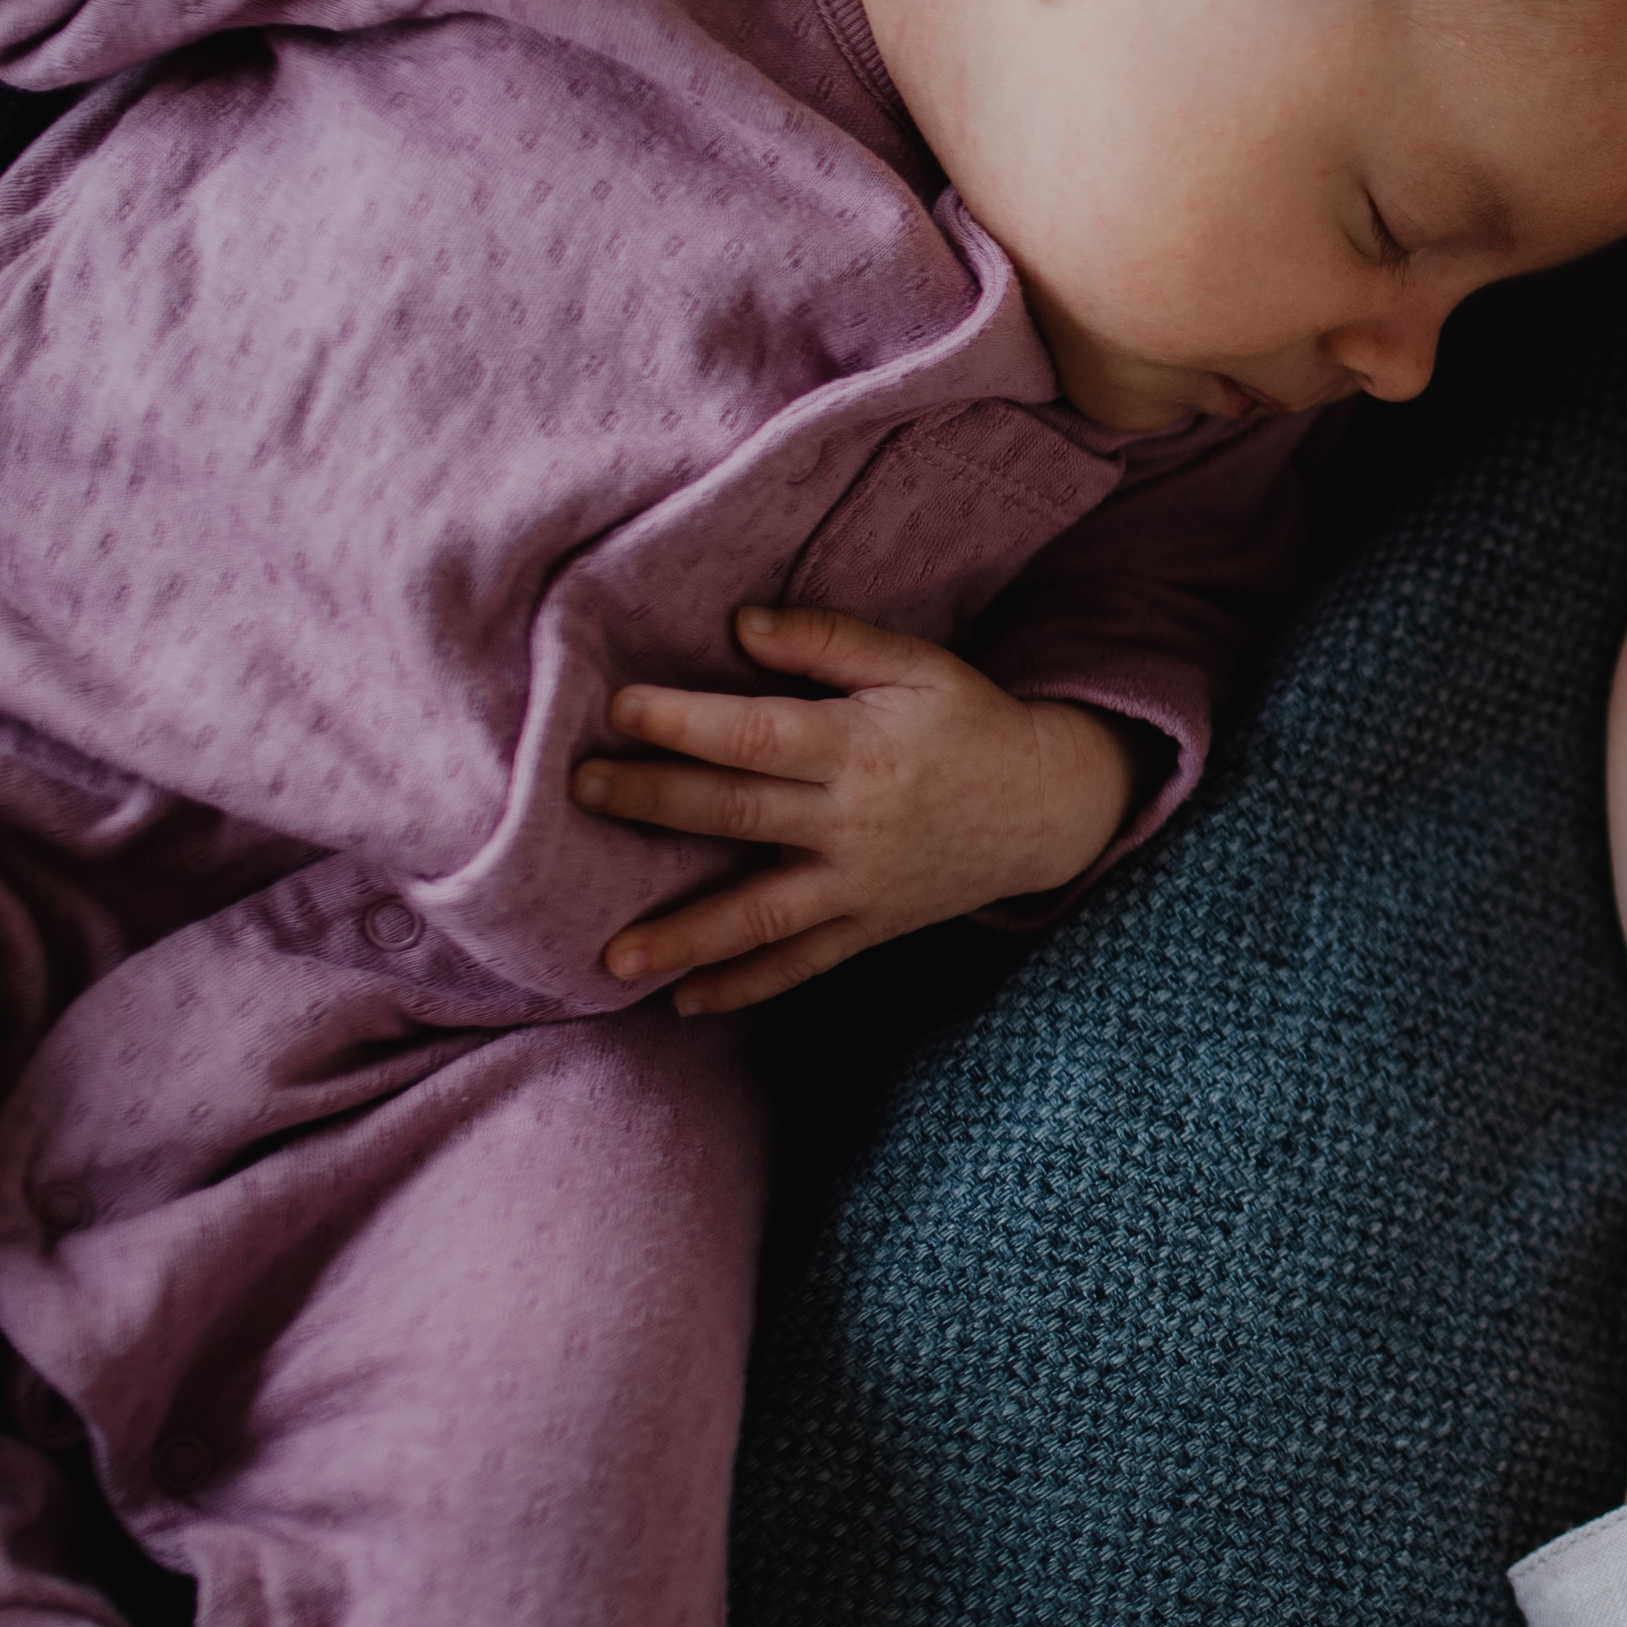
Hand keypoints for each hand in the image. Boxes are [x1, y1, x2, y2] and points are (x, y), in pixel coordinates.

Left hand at [569, 606, 1135, 1015]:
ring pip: (759, 915)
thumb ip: (828, 640)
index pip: (756, 736)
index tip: (620, 709)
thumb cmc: (970, 721)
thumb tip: (740, 624)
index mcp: (859, 746)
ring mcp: (860, 884)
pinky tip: (685, 1002)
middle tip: (579, 794)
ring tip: (611, 959)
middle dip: (654, 802)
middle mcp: (853, 822)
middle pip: (737, 814)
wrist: (1048, 806)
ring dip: (683, 936)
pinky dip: (745, 987)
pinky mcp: (870, 926)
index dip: (685, 723)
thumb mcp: (915, 664)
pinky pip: (801, 965)